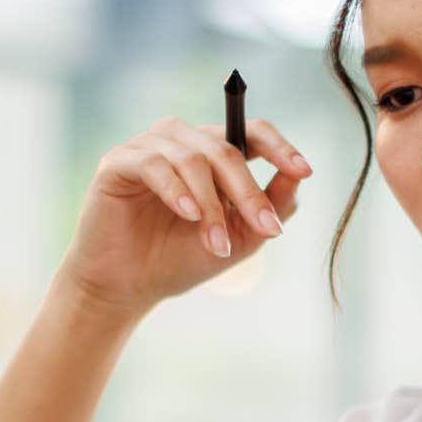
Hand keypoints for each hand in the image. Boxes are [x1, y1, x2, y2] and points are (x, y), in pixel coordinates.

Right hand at [56, 115, 311, 316]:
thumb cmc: (179, 259)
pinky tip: (189, 215)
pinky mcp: (117, 162)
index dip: (280, 146)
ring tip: (217, 243)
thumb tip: (300, 175)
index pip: (250, 133)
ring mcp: (147, 147)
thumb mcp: (240, 237)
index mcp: (210, 152)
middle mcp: (180, 141)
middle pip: (226, 148)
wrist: (128, 288)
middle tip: (265, 229)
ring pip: (193, 158)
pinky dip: (177, 190)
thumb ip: (271, 206)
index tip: (304, 170)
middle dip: (248, 192)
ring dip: (212, 204)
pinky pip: (154, 165)